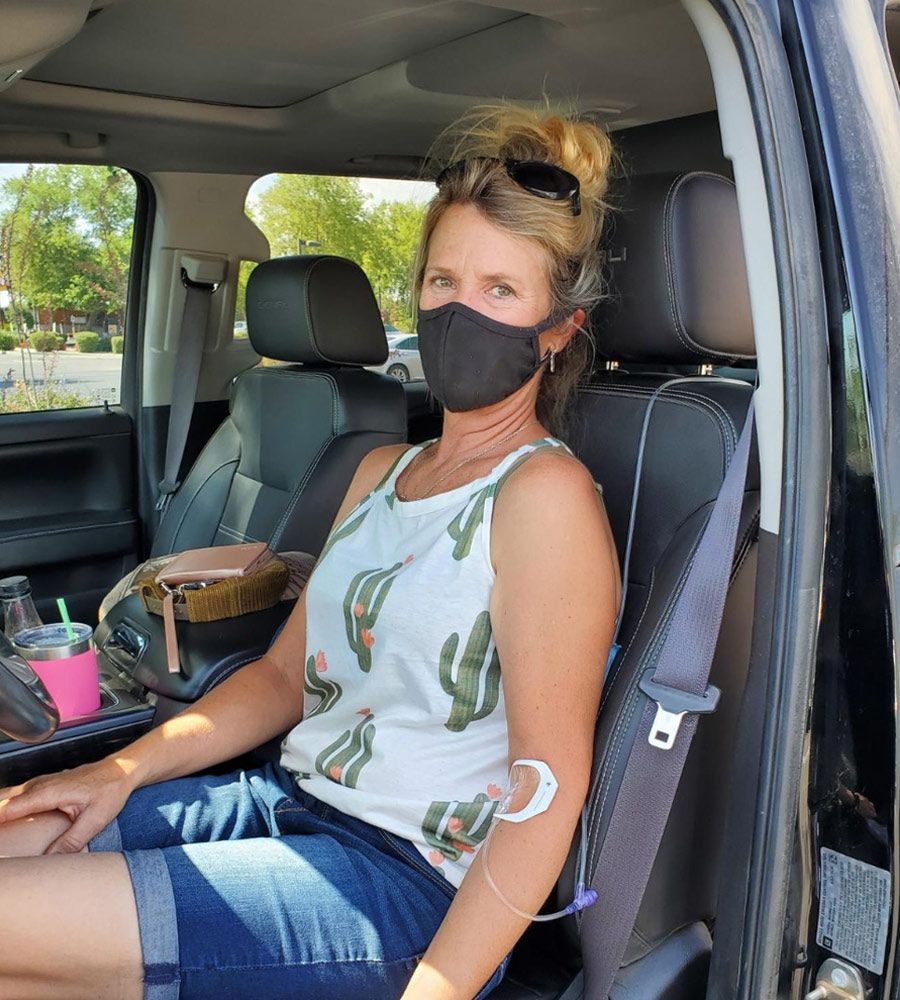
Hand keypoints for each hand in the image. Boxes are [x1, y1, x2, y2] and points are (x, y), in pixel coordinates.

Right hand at [0, 757, 135, 852]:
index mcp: (49, 792)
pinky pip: (18, 798)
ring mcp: (41, 784)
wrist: (122, 770)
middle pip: (4, 802)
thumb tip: (49, 861)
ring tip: (3, 836)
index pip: (9, 809)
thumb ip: (71, 841)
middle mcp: (40, 785)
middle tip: (0, 845)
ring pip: (8, 799)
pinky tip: (7, 823)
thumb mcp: (95, 819)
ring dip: (2, 814)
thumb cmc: (111, 789)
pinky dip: (8, 809)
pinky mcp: (44, 787)